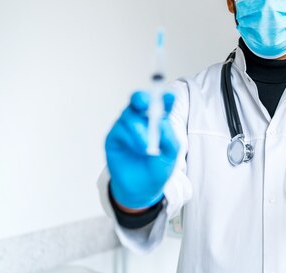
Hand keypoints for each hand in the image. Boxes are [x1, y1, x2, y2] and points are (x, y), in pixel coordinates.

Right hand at [105, 91, 178, 208]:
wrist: (141, 190)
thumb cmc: (158, 169)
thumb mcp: (171, 154)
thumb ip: (169, 137)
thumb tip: (162, 122)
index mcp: (158, 121)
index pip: (161, 103)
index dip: (165, 98)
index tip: (170, 97)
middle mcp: (141, 120)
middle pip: (138, 100)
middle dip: (142, 98)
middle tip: (145, 104)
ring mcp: (126, 127)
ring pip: (129, 115)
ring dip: (139, 130)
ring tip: (147, 148)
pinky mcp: (114, 137)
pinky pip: (120, 129)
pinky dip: (131, 138)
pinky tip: (139, 149)